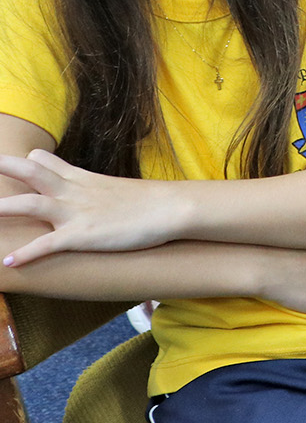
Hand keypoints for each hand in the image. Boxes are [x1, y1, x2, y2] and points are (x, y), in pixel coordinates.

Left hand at [0, 151, 183, 264]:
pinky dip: (27, 253)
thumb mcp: (117, 190)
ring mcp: (76, 212)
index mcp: (82, 179)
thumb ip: (96, 191)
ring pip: (30, 203)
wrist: (171, 207)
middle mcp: (73, 191)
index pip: (44, 162)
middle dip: (4, 167)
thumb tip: (93, 196)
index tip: (6, 163)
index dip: (24, 163)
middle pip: (29, 173)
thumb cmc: (150, 202)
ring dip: (3, 208)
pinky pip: (48, 244)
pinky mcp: (83, 235)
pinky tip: (9, 260)